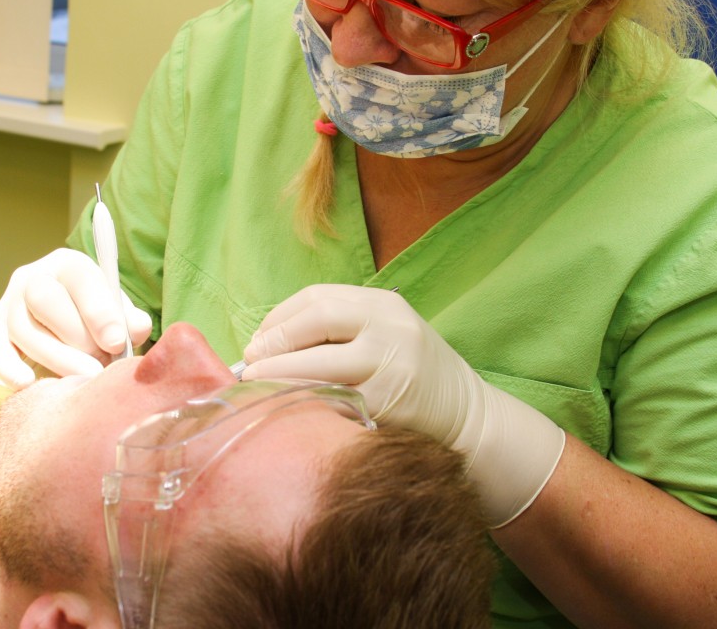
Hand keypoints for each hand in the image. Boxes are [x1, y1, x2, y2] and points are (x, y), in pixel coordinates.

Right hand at [0, 248, 152, 388]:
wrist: (71, 319)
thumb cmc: (98, 317)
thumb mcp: (118, 311)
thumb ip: (130, 319)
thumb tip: (137, 330)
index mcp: (69, 264)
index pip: (80, 279)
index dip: (99, 313)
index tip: (116, 343)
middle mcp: (33, 277)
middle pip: (44, 299)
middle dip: (76, 337)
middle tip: (99, 364)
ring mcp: (10, 303)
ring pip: (23, 329)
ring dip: (55, 359)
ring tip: (82, 379)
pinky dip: (9, 368)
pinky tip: (28, 384)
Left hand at [241, 284, 563, 525]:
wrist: (466, 417)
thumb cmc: (410, 375)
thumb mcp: (384, 335)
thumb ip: (337, 331)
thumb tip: (265, 344)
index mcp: (384, 305)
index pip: (318, 299)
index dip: (278, 319)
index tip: (256, 342)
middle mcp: (390, 328)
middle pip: (317, 322)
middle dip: (275, 345)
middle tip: (250, 366)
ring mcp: (391, 366)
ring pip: (319, 365)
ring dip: (279, 377)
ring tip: (257, 388)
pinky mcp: (388, 405)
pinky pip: (333, 402)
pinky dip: (304, 405)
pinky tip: (289, 412)